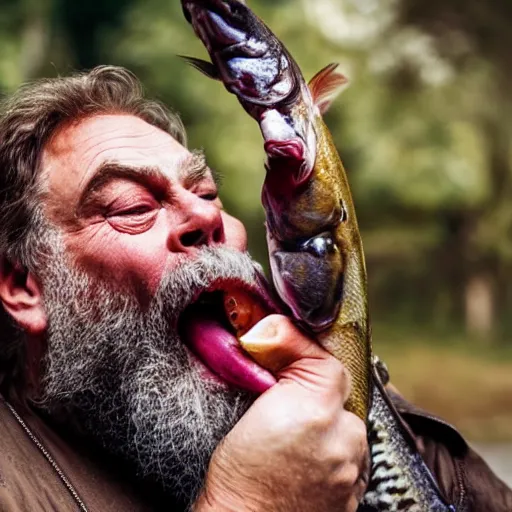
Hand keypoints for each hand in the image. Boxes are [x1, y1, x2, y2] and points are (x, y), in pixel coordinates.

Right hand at [194, 314, 368, 511]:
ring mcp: (350, 473)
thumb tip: (278, 329)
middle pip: (341, 398)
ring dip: (328, 426)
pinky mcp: (353, 496)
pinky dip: (333, 453)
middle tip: (290, 404)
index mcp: (316, 413)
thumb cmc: (238, 473)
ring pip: (346, 429)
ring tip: (297, 436)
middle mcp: (343, 443)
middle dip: (319, 396)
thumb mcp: (249, 407)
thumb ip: (283, 366)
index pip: (329, 364)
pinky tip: (306, 458)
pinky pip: (350, 459)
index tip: (289, 361)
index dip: (306, 358)